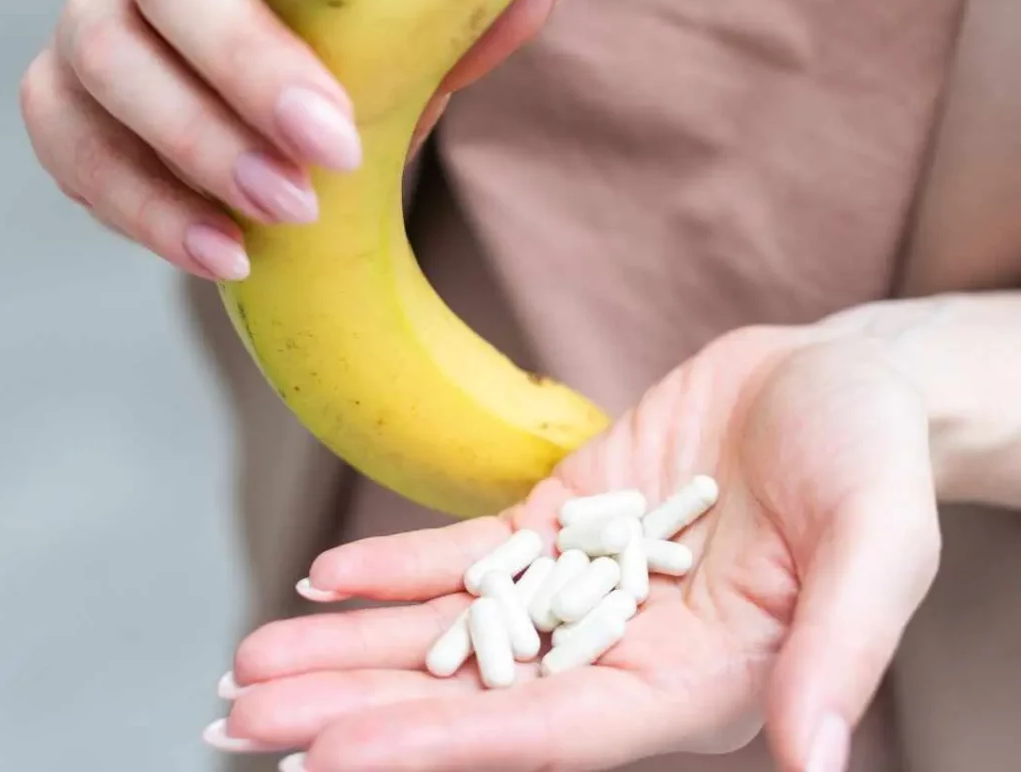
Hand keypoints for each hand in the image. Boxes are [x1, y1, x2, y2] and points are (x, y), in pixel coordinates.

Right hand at [19, 0, 571, 280]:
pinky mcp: (68, 112)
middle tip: (330, 147)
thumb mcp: (403, 61)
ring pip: (110, 57)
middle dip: (248, 62)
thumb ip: (462, 26)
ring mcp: (103, 34)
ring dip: (199, 143)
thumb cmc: (337, 83)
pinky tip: (227, 254)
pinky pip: (75, 150)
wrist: (258, 136)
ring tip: (288, 213)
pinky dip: (147, 208)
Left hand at [211, 324, 940, 770]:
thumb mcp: (877, 540)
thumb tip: (815, 755)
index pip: (553, 731)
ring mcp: (587, 584)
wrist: (839, 386)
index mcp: (697, 682)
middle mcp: (627, 649)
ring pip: (455, 626)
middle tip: (243, 718)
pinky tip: (326, 577)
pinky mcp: (566, 519)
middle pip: (476, 692)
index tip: (333, 757)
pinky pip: (471, 551)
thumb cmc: (872, 461)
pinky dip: (398, 565)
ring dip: (355, 643)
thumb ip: (841, 643)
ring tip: (252, 661)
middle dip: (361, 707)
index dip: (444, 747)